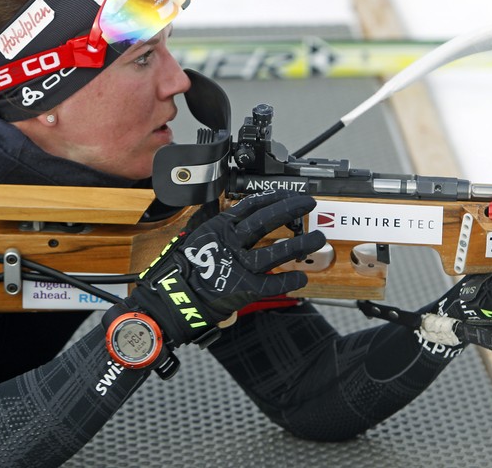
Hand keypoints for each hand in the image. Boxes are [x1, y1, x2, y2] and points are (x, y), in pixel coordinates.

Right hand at [127, 190, 324, 346]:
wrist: (174, 298)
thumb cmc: (185, 271)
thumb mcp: (200, 239)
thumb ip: (222, 229)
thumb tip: (239, 217)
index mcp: (218, 228)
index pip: (250, 205)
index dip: (273, 197)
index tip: (288, 194)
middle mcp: (229, 243)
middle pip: (265, 221)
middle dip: (290, 210)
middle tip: (308, 204)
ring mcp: (237, 265)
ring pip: (274, 252)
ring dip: (299, 244)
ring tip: (317, 238)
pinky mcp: (242, 288)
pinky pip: (272, 284)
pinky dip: (289, 281)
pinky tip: (301, 277)